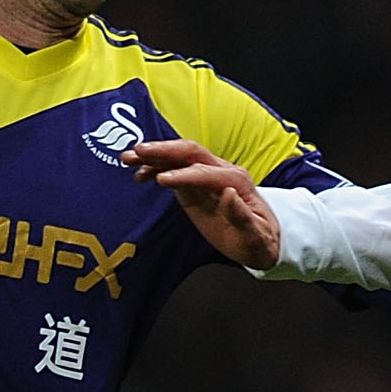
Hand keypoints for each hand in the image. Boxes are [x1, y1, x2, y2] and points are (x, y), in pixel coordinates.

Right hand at [129, 139, 281, 266]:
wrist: (261, 240)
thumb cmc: (260, 240)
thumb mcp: (257, 236)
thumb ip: (243, 217)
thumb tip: (229, 195)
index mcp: (237, 182)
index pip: (207, 173)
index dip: (184, 176)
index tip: (162, 180)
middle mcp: (222, 172)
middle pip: (191, 153)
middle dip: (165, 151)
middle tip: (140, 152)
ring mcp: (206, 176)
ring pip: (179, 157)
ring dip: (153, 155)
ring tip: (129, 158)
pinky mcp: (195, 184)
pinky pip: (174, 170)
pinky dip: (155, 169)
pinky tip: (139, 173)